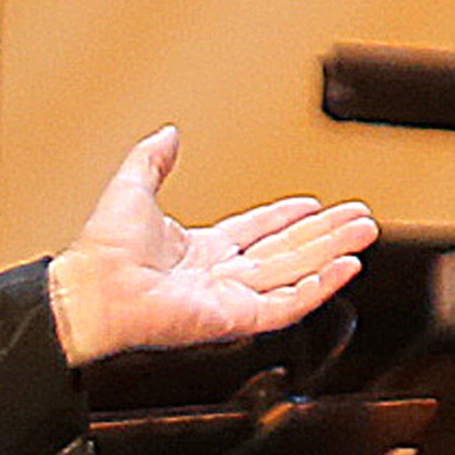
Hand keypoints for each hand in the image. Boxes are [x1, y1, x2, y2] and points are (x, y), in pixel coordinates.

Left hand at [46, 128, 373, 365]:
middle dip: (325, 233)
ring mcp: (228, 299)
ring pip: (294, 273)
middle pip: (285, 251)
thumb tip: (165, 135)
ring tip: (363, 232)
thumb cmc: (98, 254)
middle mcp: (216, 277)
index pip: (256, 231)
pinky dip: (318, 286)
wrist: (90, 291)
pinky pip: (286, 304)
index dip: (286, 216)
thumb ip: (152, 160)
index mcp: (197, 251)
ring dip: (332, 252)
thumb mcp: (131, 188)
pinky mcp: (234, 319)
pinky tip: (344, 267)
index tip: (313, 204)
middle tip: (358, 217)